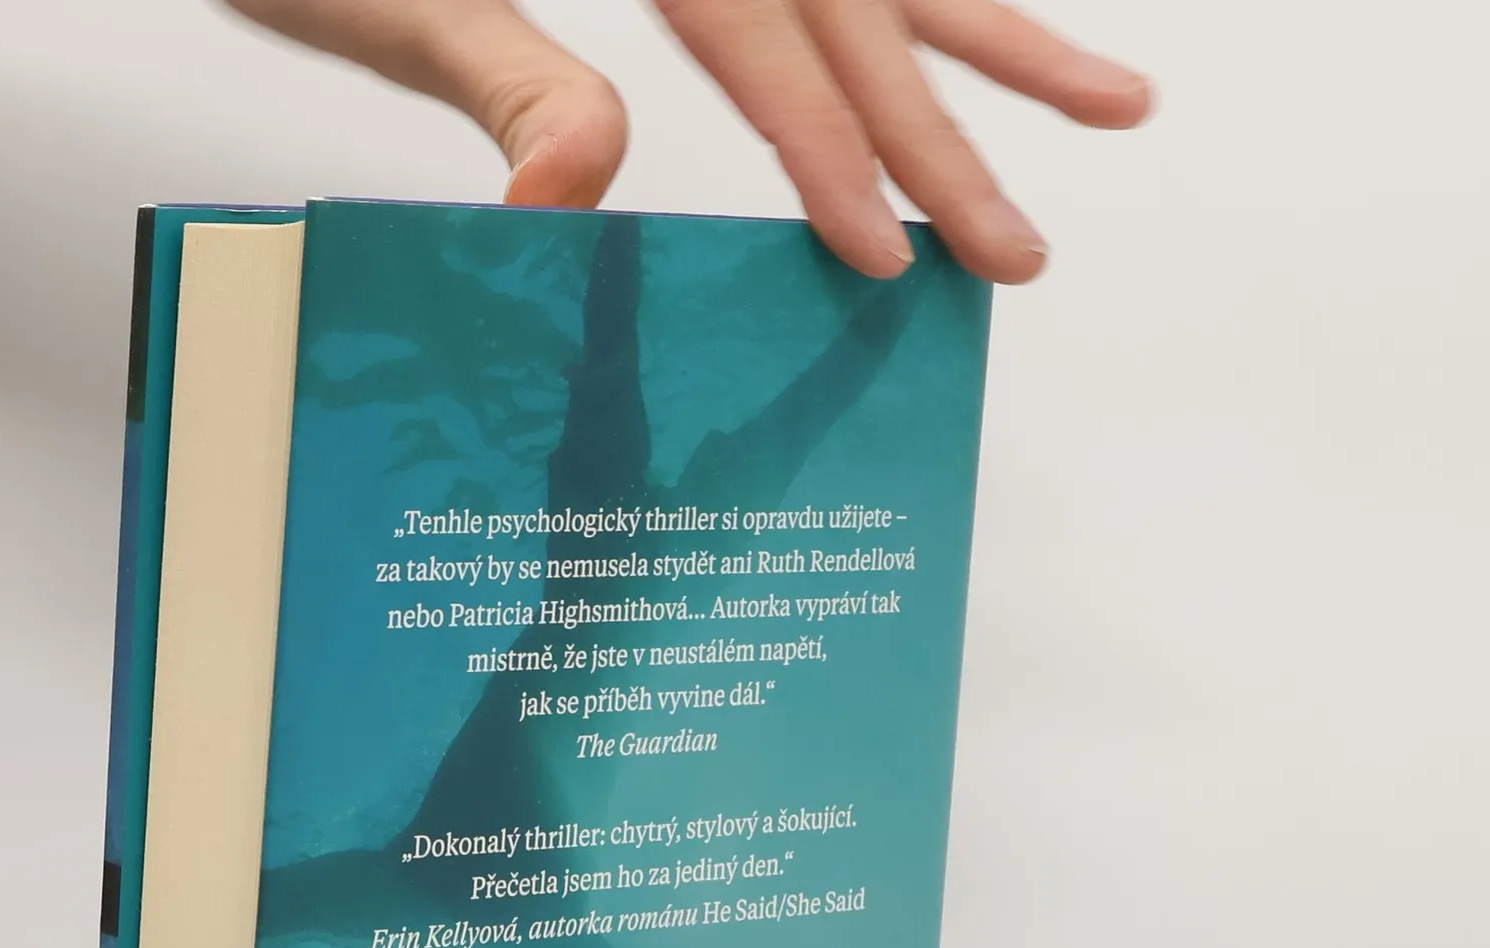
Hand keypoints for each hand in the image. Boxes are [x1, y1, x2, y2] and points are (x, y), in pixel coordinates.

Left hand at [223, 0, 1150, 281]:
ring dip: (989, 41)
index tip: (890, 254)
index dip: (834, 145)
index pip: (764, 30)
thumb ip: (501, 80)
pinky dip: (923, 1)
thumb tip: (580, 197)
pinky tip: (981, 36)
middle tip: (1020, 253)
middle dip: (943, 129)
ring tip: (1114, 105)